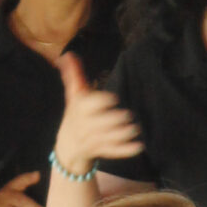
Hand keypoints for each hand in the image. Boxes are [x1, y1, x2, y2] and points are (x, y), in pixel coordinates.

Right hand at [54, 52, 142, 173]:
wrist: (67, 147)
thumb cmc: (74, 115)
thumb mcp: (74, 96)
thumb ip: (74, 76)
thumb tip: (69, 54)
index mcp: (79, 109)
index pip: (88, 105)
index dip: (100, 102)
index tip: (113, 99)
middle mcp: (85, 126)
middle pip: (98, 124)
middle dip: (112, 121)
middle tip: (127, 116)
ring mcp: (93, 141)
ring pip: (107, 139)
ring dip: (121, 135)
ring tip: (134, 130)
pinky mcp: (102, 151)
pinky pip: (113, 152)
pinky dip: (126, 150)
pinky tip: (139, 146)